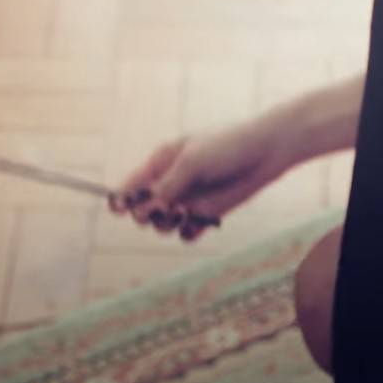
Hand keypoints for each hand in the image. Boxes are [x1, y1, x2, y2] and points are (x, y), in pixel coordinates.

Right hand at [112, 113, 296, 240]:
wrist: (263, 153)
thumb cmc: (225, 148)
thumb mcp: (191, 163)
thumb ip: (166, 187)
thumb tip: (143, 211)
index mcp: (160, 164)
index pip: (130, 186)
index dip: (121, 199)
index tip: (120, 208)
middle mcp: (170, 185)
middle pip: (141, 211)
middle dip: (146, 215)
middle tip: (163, 209)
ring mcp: (187, 201)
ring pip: (161, 225)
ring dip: (167, 224)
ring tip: (184, 213)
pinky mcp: (205, 216)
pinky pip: (186, 234)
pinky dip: (189, 232)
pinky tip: (198, 221)